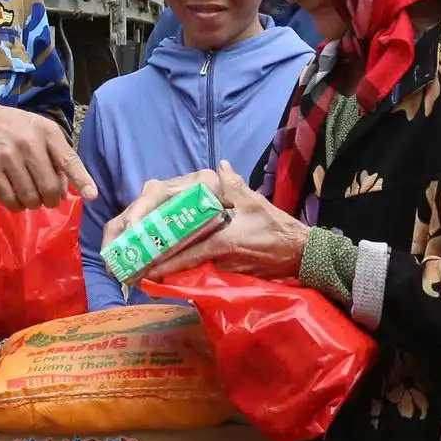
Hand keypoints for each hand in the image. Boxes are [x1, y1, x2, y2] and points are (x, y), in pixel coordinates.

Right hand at [0, 100, 95, 210]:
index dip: (82, 180)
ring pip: (30, 197)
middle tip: (50, 199)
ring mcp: (7, 156)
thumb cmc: (21, 129)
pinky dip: (17, 206)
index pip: (69, 160)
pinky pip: (9, 200)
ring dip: (34, 204)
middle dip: (53, 200)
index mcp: (47, 132)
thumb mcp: (45, 132)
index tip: (92, 195)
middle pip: (49, 187)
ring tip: (32, 197)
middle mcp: (28, 143)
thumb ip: (61, 157)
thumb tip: (71, 191)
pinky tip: (17, 198)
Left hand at [139, 162, 306, 282]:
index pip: (187, 254)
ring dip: (176, 271)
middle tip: (141, 270)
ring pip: (195, 270)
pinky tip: (180, 272)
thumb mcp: (253, 202)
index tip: (145, 268)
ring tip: (152, 272)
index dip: (165, 262)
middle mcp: (220, 259)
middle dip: (164, 268)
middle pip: (186, 265)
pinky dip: (193, 271)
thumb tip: (221, 166)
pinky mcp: (233, 274)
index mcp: (221, 241)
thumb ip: (233, 184)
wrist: (300, 253)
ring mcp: (226, 269)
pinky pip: (208, 272)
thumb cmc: (276, 227)